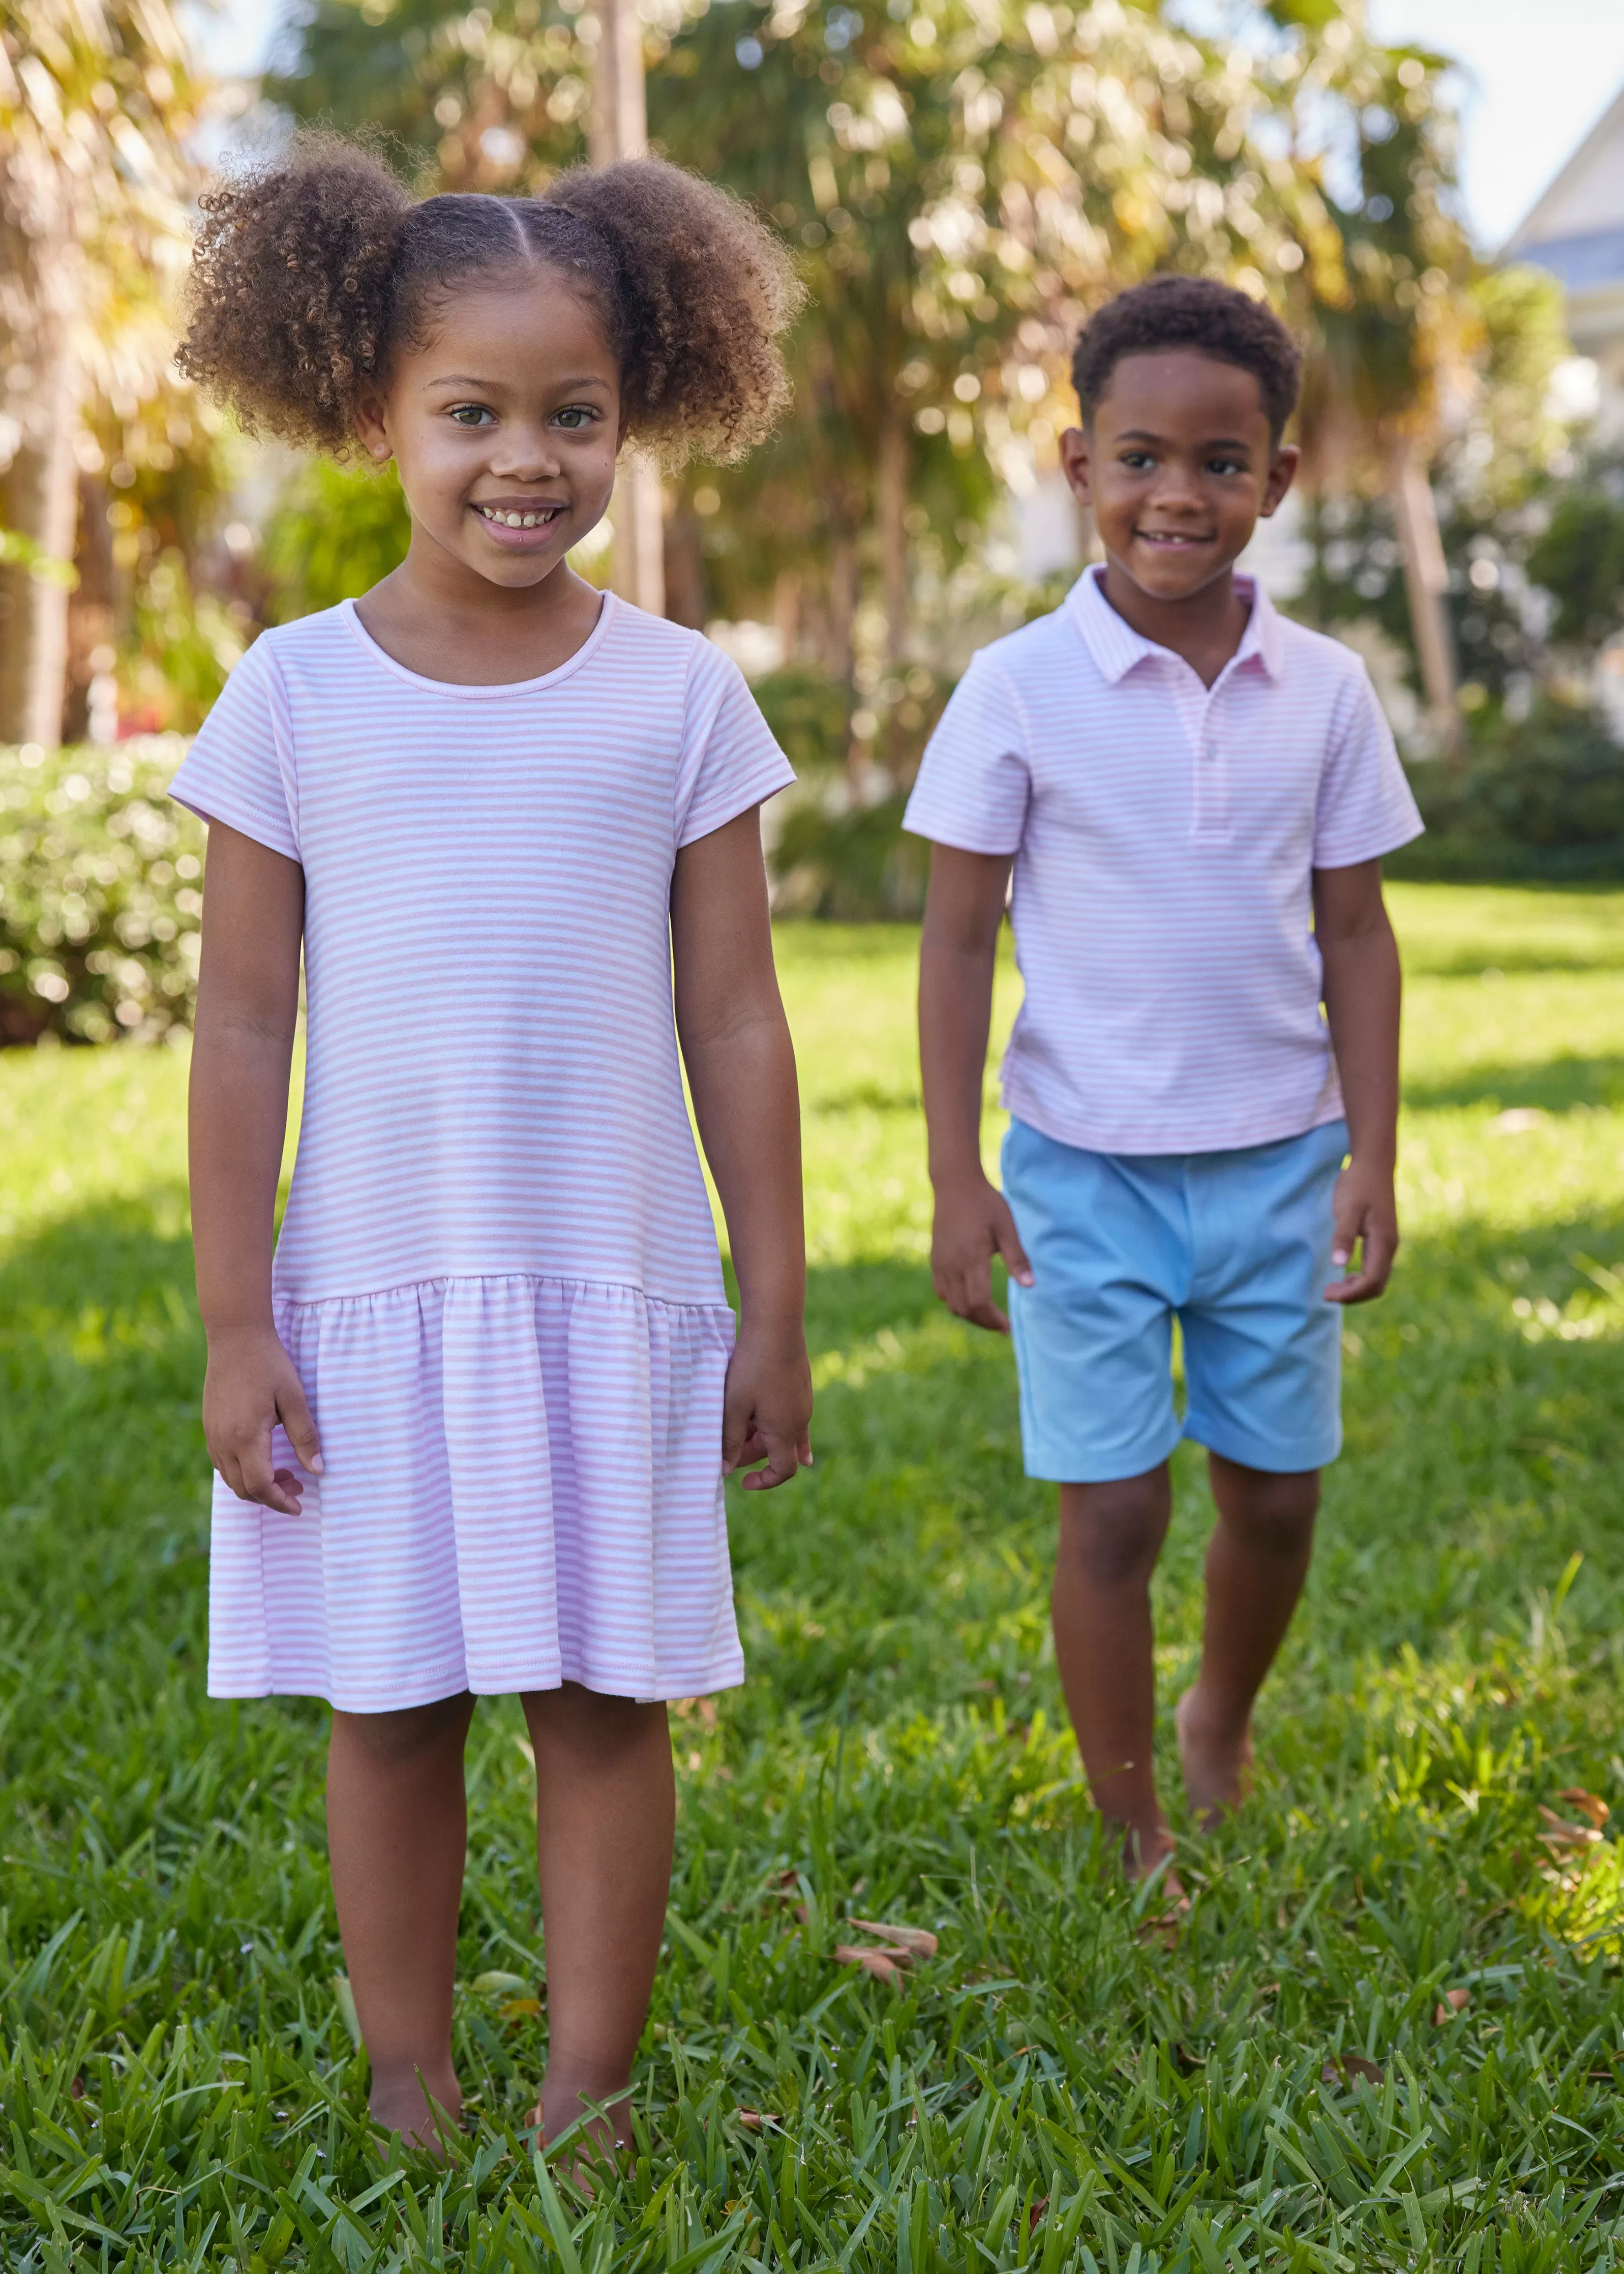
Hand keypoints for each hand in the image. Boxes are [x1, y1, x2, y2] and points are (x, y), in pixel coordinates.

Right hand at [202, 1322, 323, 1511]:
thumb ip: (305, 1437)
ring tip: (285, 1473)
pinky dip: (243, 1471)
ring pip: (231, 1478)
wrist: (235, 1337)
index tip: (299, 1506)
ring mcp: (213, 1435)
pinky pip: (223, 1463)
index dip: (280, 1501)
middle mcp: (224, 1442)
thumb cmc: (269, 1364)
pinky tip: (263, 1458)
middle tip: (298, 1487)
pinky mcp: (209, 1427)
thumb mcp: (294, 1399)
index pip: (261, 1486)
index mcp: (246, 1437)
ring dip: (256, 1485)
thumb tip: (318, 1470)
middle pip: (244, 1489)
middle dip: (271, 1496)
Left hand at [722, 1318, 812, 1489]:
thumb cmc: (752, 1366)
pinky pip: (792, 1415)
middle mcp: (800, 1420)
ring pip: (783, 1431)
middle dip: (754, 1455)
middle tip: (727, 1447)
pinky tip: (787, 1432)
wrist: (777, 1325)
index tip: (742, 1482)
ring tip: (740, 1428)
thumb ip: (730, 1440)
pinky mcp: (801, 1386)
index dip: (763, 1481)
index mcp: (785, 1430)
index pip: (782, 1471)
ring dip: (762, 1436)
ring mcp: (803, 1402)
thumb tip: (726, 1469)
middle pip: (779, 1451)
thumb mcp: (735, 1406)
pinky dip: (781, 1426)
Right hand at [931, 1172, 1032, 1331]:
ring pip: (951, 1303)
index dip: (993, 1320)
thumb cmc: (986, 1203)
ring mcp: (940, 1263)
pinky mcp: (935, 1259)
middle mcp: (952, 1265)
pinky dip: (956, 1302)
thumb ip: (1017, 1258)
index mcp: (971, 1258)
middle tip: (1002, 1325)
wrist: (955, 1184)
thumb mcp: (1007, 1228)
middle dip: (983, 1322)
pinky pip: (941, 1291)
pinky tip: (970, 1298)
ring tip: (988, 1315)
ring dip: (969, 1314)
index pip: (979, 1302)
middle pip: (964, 1309)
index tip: (1008, 1326)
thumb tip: (1031, 1286)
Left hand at [1325, 1156, 1398, 1304]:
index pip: (1372, 1280)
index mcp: (1383, 1242)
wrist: (1373, 1165)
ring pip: (1377, 1279)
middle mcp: (1389, 1247)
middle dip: (1353, 1295)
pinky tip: (1345, 1275)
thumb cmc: (1358, 1185)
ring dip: (1356, 1289)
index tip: (1327, 1293)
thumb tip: (1338, 1264)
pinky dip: (1361, 1279)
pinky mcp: (1382, 1239)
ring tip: (1333, 1287)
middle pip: (1377, 1285)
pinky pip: (1375, 1268)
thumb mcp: (1347, 1209)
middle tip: (1327, 1293)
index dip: (1351, 1293)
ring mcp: (1387, 1244)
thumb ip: (1343, 1236)